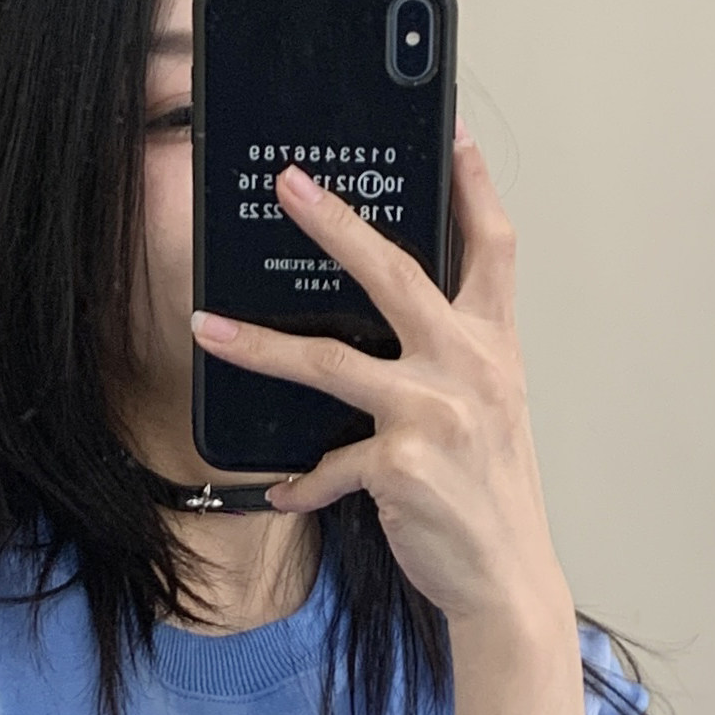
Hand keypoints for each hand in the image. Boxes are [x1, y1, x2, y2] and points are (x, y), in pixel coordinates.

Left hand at [190, 132, 572, 642]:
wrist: (507, 580)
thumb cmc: (489, 497)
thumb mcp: (489, 413)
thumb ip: (452, 361)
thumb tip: (386, 326)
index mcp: (494, 347)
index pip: (493, 247)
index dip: (474, 185)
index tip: (451, 133)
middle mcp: (469, 367)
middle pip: (395, 271)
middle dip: (336, 222)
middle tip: (289, 185)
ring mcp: (435, 413)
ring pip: (329, 361)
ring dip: (259, 345)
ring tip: (207, 328)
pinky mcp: (400, 465)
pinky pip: (327, 463)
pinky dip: (303, 481)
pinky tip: (287, 490)